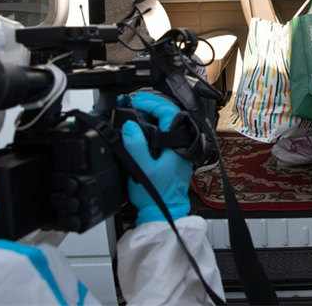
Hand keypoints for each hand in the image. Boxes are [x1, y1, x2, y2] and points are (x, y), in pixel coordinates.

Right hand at [121, 91, 191, 223]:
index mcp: (177, 143)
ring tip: (136, 110)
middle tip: (134, 102)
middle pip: (170, 113)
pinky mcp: (175, 154)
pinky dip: (155, 124)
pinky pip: (167, 132)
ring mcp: (179, 148)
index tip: (136, 100)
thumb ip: (135, 145)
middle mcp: (182, 143)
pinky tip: (143, 126)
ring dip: (153, 114)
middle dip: (152, 104)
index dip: (151, 102)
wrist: (165, 211)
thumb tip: (130, 126)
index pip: (168, 112)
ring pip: (169, 122)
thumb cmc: (157, 195)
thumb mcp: (141, 169)